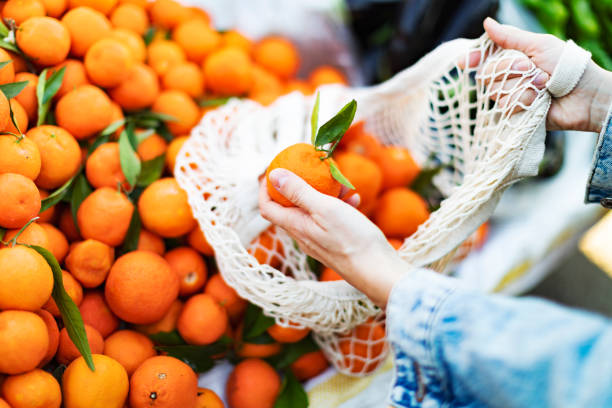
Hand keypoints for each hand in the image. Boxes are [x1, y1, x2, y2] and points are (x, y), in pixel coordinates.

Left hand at [259, 168, 406, 307]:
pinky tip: (355, 199)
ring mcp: (319, 240)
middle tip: (314, 171)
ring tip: (343, 185)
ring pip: (314, 210)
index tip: (275, 170)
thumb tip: (273, 175)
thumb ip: (298, 191)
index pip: (267, 207)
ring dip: (325, 194)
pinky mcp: (335, 243)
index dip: (265, 188)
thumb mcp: (324, 208)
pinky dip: (340, 206)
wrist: (377, 271)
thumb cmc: (351, 239)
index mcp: (296, 226)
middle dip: (301, 185)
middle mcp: (303, 235)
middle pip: (291, 206)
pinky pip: (331, 220)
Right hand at [482, 18, 611, 132]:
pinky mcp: (517, 114)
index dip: (473, 59)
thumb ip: (510, 37)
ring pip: (496, 92)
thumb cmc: (566, 67)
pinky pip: (506, 108)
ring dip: (521, 88)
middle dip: (509, 70)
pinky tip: (539, 102)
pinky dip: (524, 102)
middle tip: (532, 68)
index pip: (484, 59)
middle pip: (487, 75)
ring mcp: (513, 96)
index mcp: (514, 58)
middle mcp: (510, 77)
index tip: (464, 61)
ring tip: (543, 86)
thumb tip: (486, 23)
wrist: (585, 95)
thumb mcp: (538, 45)